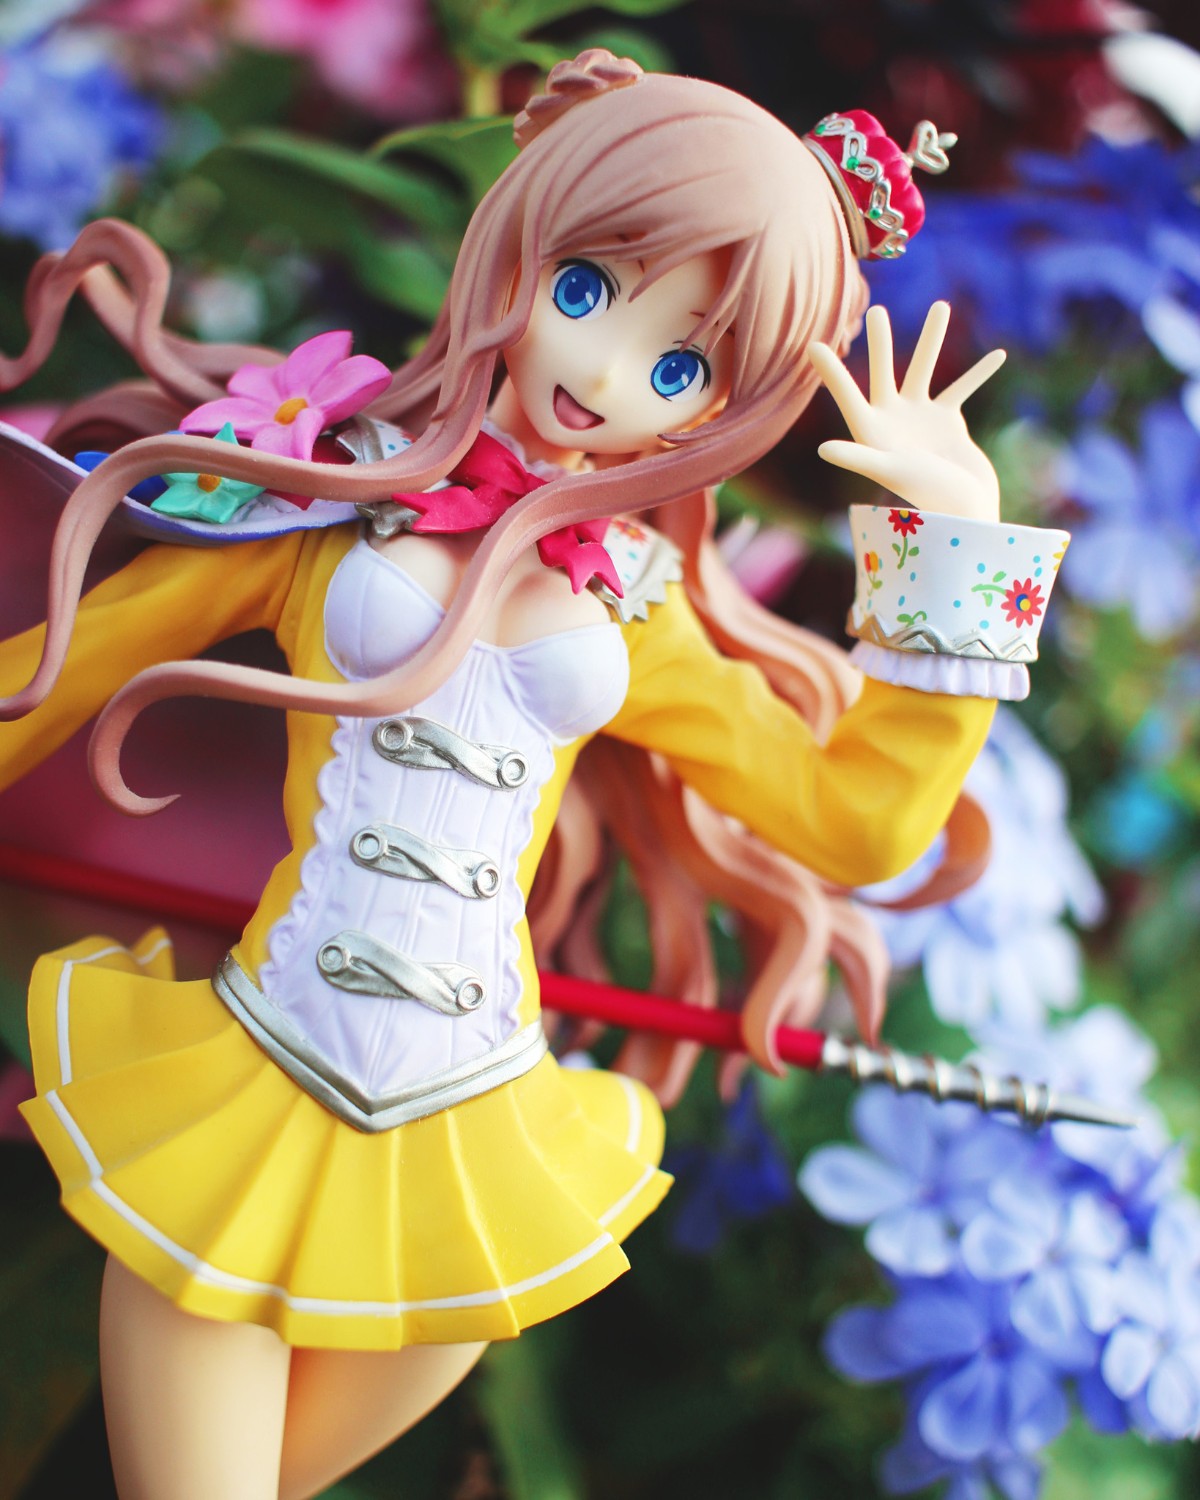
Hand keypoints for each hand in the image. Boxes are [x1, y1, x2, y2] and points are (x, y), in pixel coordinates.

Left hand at [809, 302, 1003, 522]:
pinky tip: (998, 355)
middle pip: (883, 372)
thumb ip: (857, 457)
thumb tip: (822, 449)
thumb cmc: (926, 496)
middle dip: (880, 342)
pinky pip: (963, 389)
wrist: (964, 511)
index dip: (829, 371)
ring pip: (925, 370)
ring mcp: (921, 419)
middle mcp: (893, 421)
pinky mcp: (948, 422)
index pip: (846, 394)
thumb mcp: (890, 470)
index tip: (813, 343)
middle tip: (875, 311)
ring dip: (933, 339)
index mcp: (872, 431)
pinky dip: (979, 373)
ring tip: (941, 306)